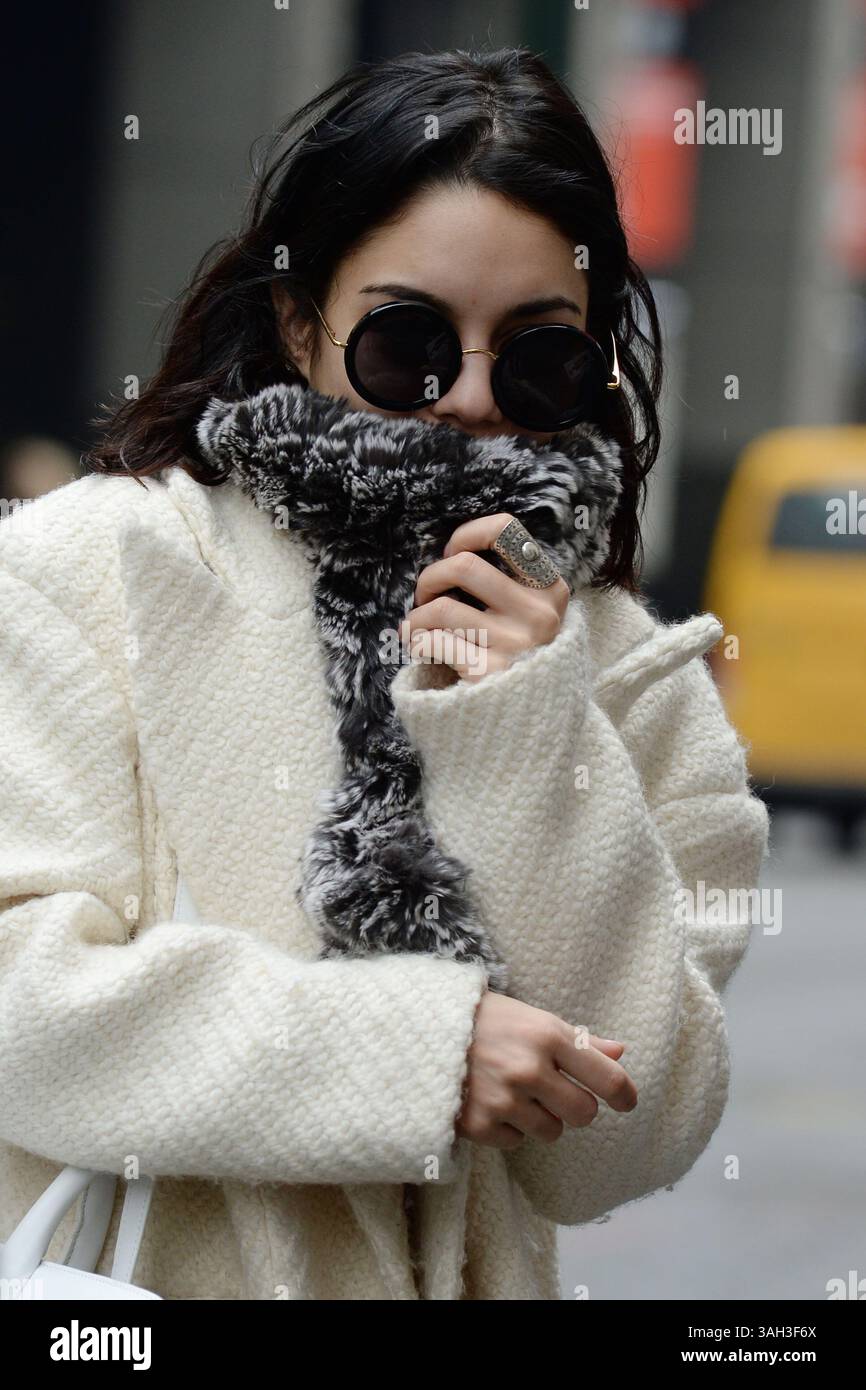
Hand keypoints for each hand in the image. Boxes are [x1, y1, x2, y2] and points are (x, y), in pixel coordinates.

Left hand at [399, 513, 570, 683]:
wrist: (534, 724)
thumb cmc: (522, 659)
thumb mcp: (535, 616)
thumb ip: (510, 585)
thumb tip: (453, 555)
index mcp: (550, 590)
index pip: (506, 532)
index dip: (467, 535)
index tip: (452, 552)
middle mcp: (538, 615)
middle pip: (463, 566)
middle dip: (430, 577)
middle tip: (426, 596)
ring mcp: (515, 645)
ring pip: (441, 608)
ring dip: (417, 616)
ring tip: (418, 627)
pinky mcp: (488, 674)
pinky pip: (432, 642)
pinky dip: (416, 641)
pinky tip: (419, 647)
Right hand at [455, 991, 636, 1150]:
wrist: (421, 1027)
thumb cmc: (486, 1020)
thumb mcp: (533, 1018)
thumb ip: (578, 1040)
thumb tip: (620, 1053)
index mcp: (547, 1035)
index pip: (606, 1077)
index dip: (624, 1095)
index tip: (627, 1102)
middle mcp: (529, 1068)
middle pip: (583, 1113)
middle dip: (576, 1106)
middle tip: (556, 1093)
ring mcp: (503, 1099)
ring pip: (551, 1131)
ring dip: (540, 1118)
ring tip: (515, 1093)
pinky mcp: (479, 1124)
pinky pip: (516, 1142)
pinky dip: (508, 1128)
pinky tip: (491, 1102)